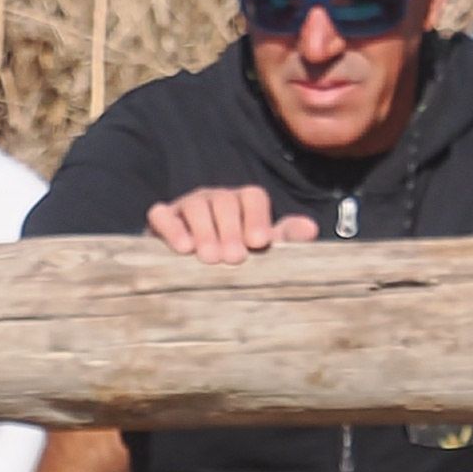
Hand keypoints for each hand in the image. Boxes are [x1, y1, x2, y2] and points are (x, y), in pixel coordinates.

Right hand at [144, 185, 319, 262]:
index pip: (253, 198)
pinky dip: (170, 228)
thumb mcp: (264, 252)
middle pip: (224, 202)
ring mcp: (188, 206)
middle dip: (229, 229)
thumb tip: (310, 229)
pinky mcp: (162, 219)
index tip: (260, 243)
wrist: (193, 274)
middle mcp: (217, 199)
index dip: (257, 218)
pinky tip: (182, 248)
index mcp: (244, 203)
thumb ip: (287, 239)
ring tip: (208, 258)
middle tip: (233, 259)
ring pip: (195, 206)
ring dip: (203, 231)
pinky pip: (162, 215)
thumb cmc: (237, 260)